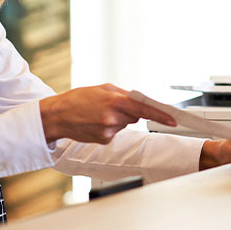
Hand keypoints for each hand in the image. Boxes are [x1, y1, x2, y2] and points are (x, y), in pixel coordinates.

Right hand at [39, 84, 175, 143]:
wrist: (57, 116)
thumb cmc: (78, 99)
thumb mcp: (102, 89)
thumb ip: (123, 95)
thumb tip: (140, 102)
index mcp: (113, 101)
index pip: (143, 109)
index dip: (160, 115)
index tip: (173, 120)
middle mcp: (112, 118)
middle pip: (135, 116)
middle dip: (128, 111)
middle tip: (110, 106)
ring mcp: (108, 131)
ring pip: (125, 124)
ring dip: (117, 119)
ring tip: (98, 113)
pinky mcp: (104, 140)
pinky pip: (116, 132)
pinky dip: (110, 127)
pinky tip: (95, 122)